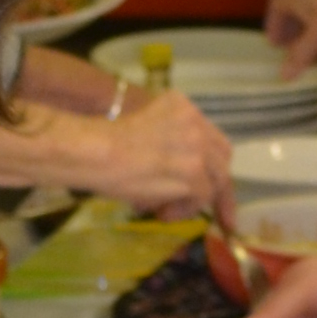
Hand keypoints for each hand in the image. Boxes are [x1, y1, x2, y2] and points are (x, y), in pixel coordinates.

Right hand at [27, 93, 236, 218]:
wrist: (95, 151)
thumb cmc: (103, 144)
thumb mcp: (143, 130)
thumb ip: (168, 145)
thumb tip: (178, 180)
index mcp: (181, 105)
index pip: (208, 136)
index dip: (210, 161)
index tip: (209, 181)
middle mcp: (195, 121)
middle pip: (221, 156)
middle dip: (216, 184)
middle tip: (217, 212)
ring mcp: (197, 146)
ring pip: (214, 180)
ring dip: (193, 200)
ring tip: (165, 210)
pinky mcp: (194, 171)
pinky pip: (201, 197)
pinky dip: (184, 210)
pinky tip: (163, 213)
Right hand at [263, 0, 316, 65]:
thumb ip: (301, 54)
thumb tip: (283, 76)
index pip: (278, 3)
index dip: (272, 22)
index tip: (273, 43)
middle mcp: (313, 2)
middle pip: (293, 15)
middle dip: (288, 34)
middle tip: (286, 55)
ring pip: (310, 24)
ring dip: (304, 41)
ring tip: (303, 61)